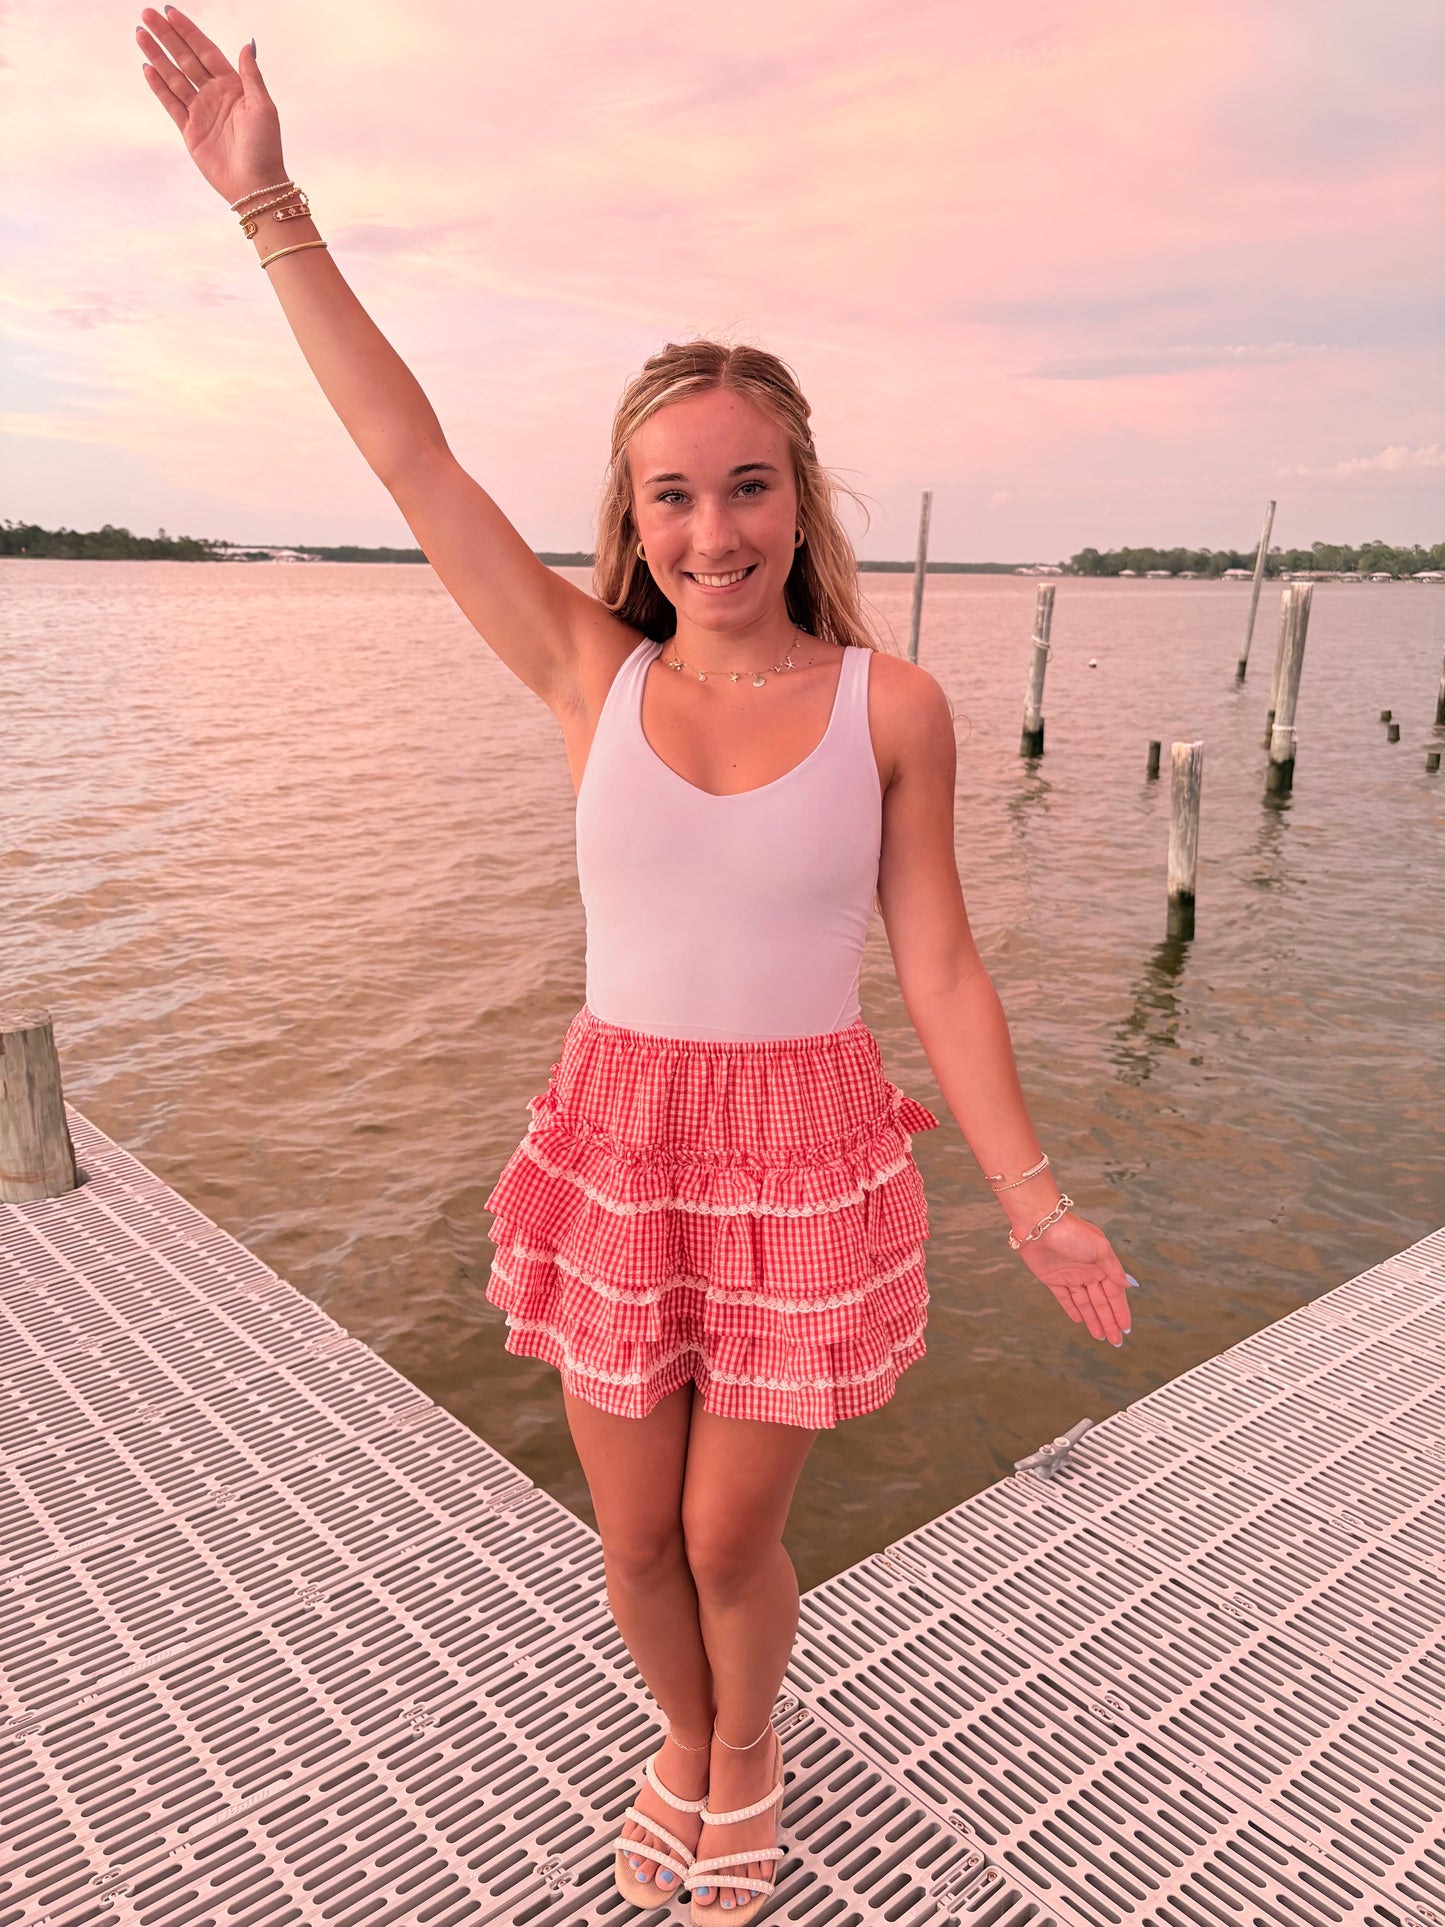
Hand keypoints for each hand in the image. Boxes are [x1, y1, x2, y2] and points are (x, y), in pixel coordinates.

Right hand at [137, 6, 285, 206]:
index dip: (188, 32)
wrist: (255, 186)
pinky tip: (147, 68)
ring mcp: (201, 112)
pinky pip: (171, 103)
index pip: (206, 51)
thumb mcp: (263, 108)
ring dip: (157, 56)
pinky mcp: (190, 131)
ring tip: (140, 34)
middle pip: (185, 59)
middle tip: (147, 14)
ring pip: (174, 77)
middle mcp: (215, 95)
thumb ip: (251, 76)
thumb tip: (246, 45)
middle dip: (167, 37)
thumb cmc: (265, 149)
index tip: (170, 12)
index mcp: (233, 86)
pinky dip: (159, 86)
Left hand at [1012, 1207, 1137, 1345]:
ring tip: (1101, 1337)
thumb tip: (1129, 1284)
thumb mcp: (1100, 1248)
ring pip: (1085, 1304)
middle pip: (1101, 1303)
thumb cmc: (1072, 1232)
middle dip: (1109, 1322)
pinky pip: (1065, 1298)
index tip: (1126, 1328)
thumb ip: (1113, 1268)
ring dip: (1093, 1320)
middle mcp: (1088, 1272)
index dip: (1120, 1311)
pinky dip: (1072, 1309)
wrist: (1040, 1225)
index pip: (1114, 1294)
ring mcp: (1070, 1276)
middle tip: (1116, 1341)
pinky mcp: (1052, 1279)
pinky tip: (1079, 1320)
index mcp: (1102, 1265)